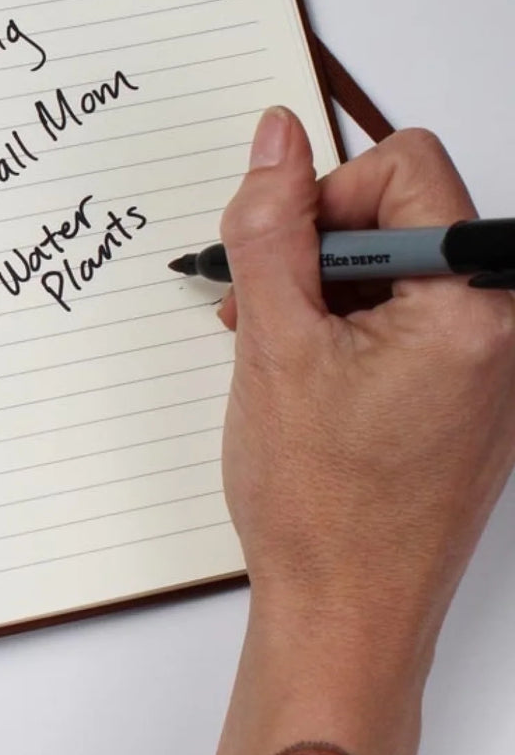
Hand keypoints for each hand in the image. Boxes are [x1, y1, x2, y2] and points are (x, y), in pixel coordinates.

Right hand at [190, 111, 514, 754]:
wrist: (345, 615)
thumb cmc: (319, 503)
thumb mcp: (273, 341)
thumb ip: (270, 227)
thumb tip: (275, 140)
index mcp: (474, 307)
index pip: (407, 167)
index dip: (326, 194)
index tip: (279, 251)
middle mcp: (500, 329)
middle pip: (404, 214)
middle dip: (317, 245)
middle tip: (262, 305)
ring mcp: (487, 365)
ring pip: (396, 266)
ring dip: (323, 289)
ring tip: (274, 348)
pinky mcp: (466, 391)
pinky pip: (406, 316)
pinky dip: (346, 326)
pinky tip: (303, 373)